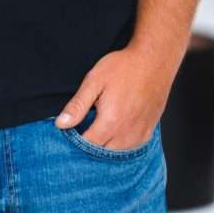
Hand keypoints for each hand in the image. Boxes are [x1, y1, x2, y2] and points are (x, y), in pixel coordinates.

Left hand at [54, 44, 171, 149]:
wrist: (153, 61)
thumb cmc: (123, 67)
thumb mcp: (94, 81)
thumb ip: (78, 105)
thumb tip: (60, 124)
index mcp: (110, 122)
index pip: (87, 144)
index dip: (76, 139)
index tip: (72, 128)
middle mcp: (126, 134)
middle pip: (102, 152)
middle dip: (91, 142)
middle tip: (86, 124)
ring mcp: (140, 135)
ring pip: (117, 152)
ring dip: (106, 144)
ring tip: (100, 124)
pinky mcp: (148, 132)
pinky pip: (131, 147)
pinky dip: (121, 142)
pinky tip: (116, 126)